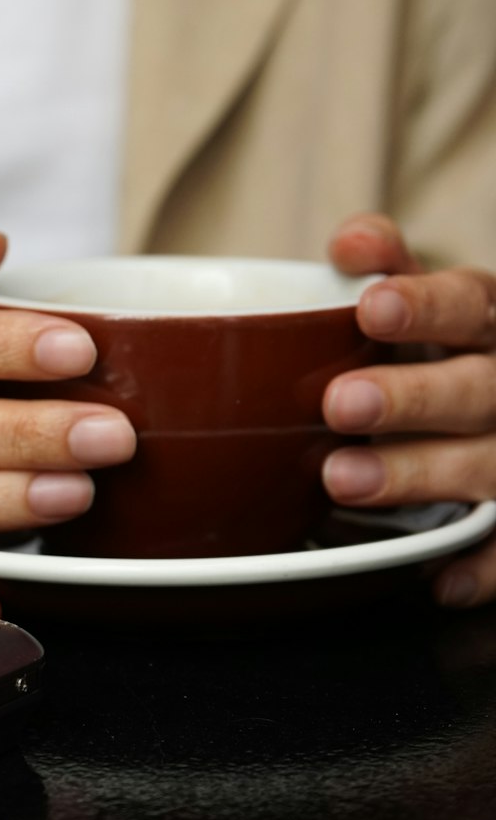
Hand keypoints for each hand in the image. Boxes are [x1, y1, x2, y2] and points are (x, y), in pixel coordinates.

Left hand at [321, 213, 495, 606]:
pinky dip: (482, 566)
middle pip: (480, 388)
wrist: (493, 407)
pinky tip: (438, 577)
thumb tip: (351, 243)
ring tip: (343, 479)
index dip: (423, 307)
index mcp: (491, 324)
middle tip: (339, 403)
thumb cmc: (450, 354)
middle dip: (412, 398)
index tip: (368, 307)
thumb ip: (390, 269)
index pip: (470, 303)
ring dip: (422, 474)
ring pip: (492, 468)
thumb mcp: (429, 304)